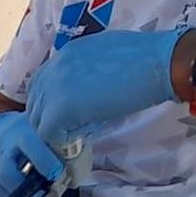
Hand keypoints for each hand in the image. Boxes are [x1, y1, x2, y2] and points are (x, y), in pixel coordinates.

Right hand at [0, 110, 67, 196]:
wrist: (8, 130)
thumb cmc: (35, 136)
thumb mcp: (48, 135)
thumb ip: (59, 152)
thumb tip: (71, 178)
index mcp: (22, 131)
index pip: (31, 145)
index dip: (45, 162)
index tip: (57, 174)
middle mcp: (2, 144)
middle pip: (4, 173)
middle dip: (22, 189)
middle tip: (38, 195)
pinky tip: (13, 196)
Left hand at [24, 27, 185, 146]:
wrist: (160, 62)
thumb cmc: (147, 60)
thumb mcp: (106, 59)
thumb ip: (86, 74)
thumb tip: (84, 97)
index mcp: (66, 54)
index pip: (41, 84)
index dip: (51, 103)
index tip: (69, 116)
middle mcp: (54, 68)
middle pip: (35, 103)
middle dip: (51, 120)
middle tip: (73, 131)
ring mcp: (55, 88)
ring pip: (39, 121)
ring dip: (57, 132)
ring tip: (80, 137)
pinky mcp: (61, 109)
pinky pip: (49, 134)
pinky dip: (63, 142)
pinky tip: (83, 140)